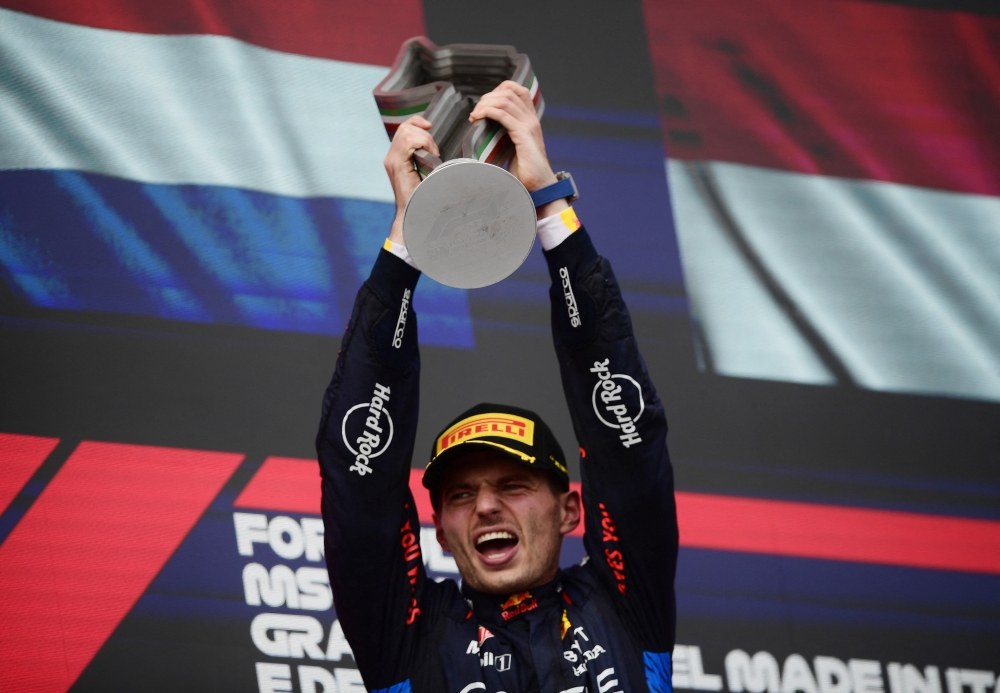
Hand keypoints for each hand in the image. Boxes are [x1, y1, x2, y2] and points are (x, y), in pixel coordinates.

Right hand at [384, 116, 438, 244]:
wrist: (414, 214)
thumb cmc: (423, 197)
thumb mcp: (426, 173)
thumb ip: (425, 159)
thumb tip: (436, 149)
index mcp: (396, 157)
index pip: (403, 128)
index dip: (416, 122)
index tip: (430, 126)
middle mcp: (391, 157)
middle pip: (405, 127)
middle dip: (424, 133)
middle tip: (434, 152)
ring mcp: (392, 161)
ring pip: (406, 132)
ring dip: (425, 140)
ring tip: (432, 156)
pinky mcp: (397, 165)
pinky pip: (408, 141)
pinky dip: (423, 144)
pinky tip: (430, 157)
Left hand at [469, 81, 567, 218]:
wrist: (539, 187)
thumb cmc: (526, 174)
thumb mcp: (515, 149)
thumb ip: (507, 137)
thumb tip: (487, 132)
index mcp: (530, 121)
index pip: (518, 91)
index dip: (500, 89)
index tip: (485, 102)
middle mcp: (531, 120)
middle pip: (508, 92)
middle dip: (488, 97)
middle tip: (475, 111)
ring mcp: (529, 126)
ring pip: (505, 101)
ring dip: (485, 104)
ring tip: (474, 115)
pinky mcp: (523, 135)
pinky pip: (503, 115)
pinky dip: (488, 112)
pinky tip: (478, 118)